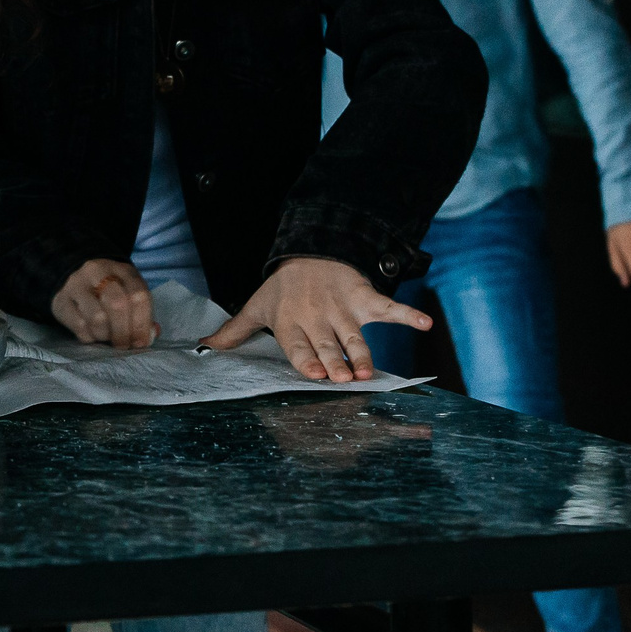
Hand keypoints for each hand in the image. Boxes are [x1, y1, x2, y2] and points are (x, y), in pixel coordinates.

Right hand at [51, 258, 153, 347]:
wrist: (71, 270)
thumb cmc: (107, 288)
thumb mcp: (128, 291)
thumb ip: (141, 313)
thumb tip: (152, 335)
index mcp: (122, 270)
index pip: (138, 295)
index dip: (142, 323)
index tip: (141, 342)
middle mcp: (98, 273)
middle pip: (117, 305)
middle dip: (124, 333)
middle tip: (123, 345)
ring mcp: (76, 285)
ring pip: (97, 317)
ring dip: (106, 335)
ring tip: (106, 337)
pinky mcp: (60, 300)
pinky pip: (79, 325)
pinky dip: (89, 337)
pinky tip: (92, 334)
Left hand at [203, 256, 431, 382]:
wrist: (311, 252)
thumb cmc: (283, 289)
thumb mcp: (257, 307)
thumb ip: (235, 332)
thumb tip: (205, 349)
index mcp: (289, 321)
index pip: (297, 344)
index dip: (305, 358)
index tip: (313, 374)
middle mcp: (316, 316)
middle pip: (327, 344)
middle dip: (335, 361)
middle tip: (345, 379)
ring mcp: (342, 308)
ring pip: (354, 335)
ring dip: (363, 351)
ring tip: (369, 370)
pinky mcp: (364, 298)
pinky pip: (388, 308)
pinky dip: (408, 315)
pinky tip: (425, 323)